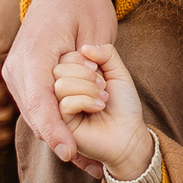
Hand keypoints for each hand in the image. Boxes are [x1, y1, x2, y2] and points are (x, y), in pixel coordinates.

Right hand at [4, 0, 120, 170]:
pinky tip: (75, 142)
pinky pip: (36, 106)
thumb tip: (89, 91)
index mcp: (35, 50)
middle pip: (33, 113)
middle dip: (60, 133)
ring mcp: (16, 71)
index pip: (39, 100)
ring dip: (59, 127)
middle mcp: (18, 64)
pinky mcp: (21, 76)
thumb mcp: (97, 29)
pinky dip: (54, 122)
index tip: (68, 152)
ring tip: (90, 142)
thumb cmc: (85, 3)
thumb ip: (91, 64)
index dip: (53, 129)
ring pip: (33, 113)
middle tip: (89, 144)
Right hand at [51, 43, 150, 174]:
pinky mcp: (56, 126)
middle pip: (57, 69)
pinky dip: (85, 101)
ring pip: (60, 85)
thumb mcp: (118, 70)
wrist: (129, 134)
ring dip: (88, 89)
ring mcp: (53, 108)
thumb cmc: (122, 104)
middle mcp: (55, 90)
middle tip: (103, 86)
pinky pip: (63, 103)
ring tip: (102, 99)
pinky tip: (98, 107)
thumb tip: (86, 48)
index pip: (61, 57)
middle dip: (86, 74)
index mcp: (67, 75)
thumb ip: (106, 53)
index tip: (98, 68)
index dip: (80, 59)